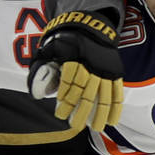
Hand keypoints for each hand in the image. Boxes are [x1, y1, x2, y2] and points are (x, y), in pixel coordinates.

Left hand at [27, 11, 123, 132]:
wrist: (90, 26)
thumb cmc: (66, 41)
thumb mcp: (50, 48)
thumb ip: (41, 68)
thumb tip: (36, 94)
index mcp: (74, 54)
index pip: (71, 77)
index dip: (66, 93)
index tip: (60, 108)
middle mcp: (92, 63)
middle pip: (87, 90)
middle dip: (81, 110)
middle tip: (74, 125)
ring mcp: (105, 68)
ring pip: (103, 93)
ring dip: (99, 112)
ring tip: (95, 128)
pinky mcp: (115, 72)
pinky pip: (117, 91)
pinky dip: (116, 107)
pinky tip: (112, 121)